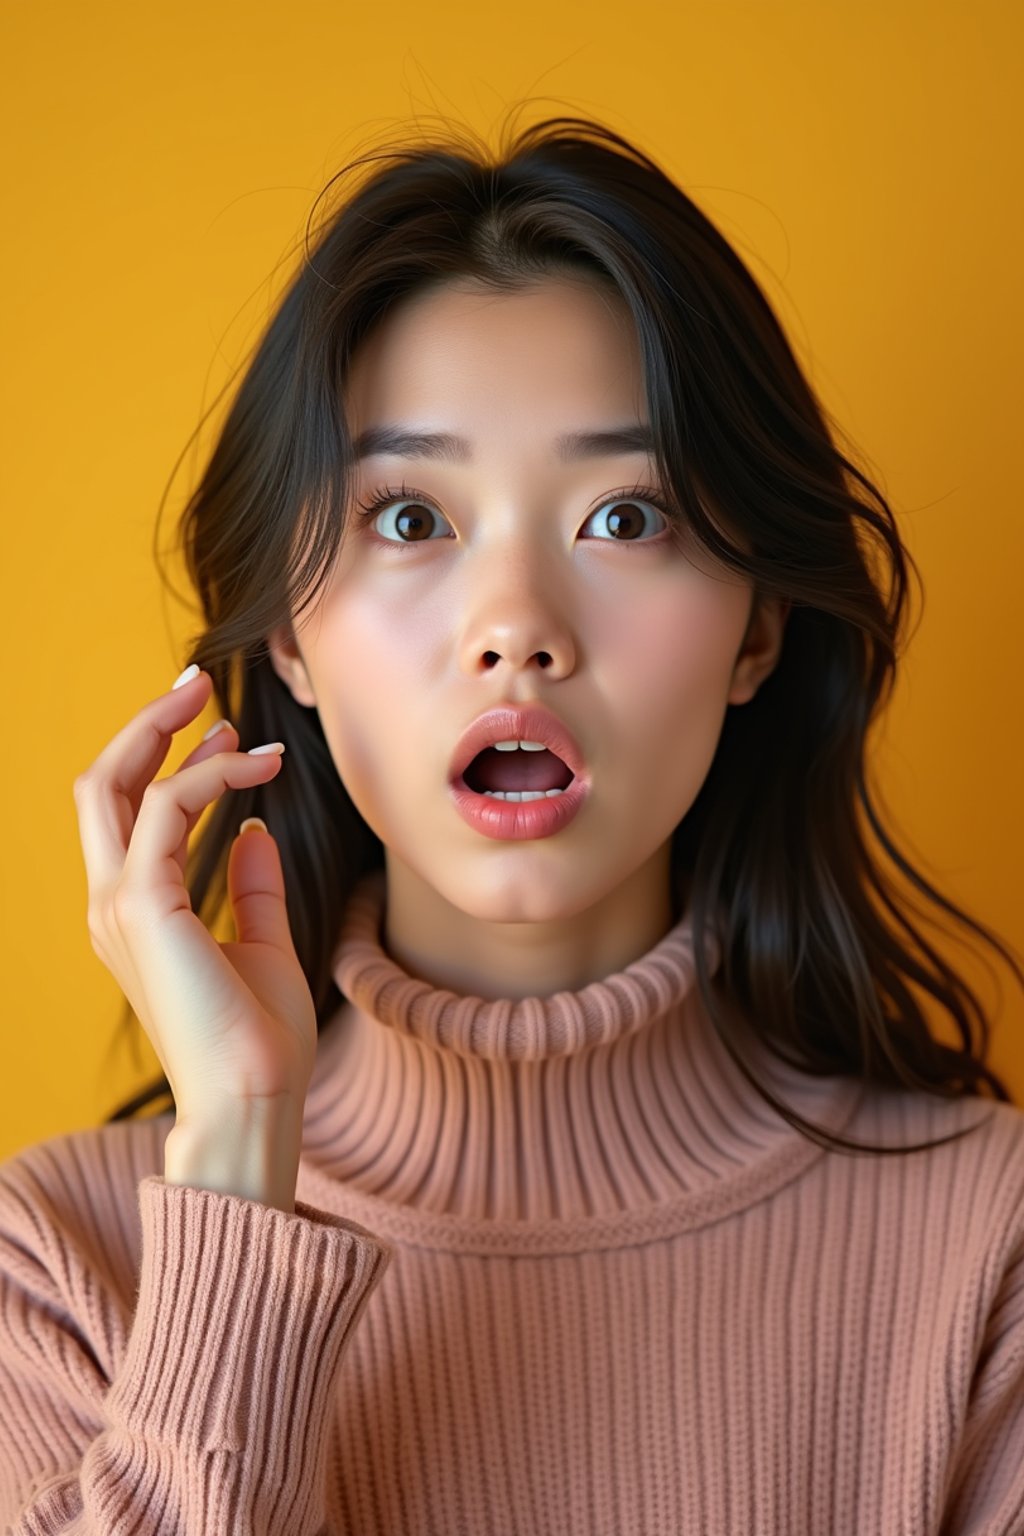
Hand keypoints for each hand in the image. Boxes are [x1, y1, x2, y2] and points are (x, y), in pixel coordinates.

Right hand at [73, 666, 316, 1130]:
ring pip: (117, 784)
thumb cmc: (258, 1040)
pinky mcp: (143, 905)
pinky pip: (167, 808)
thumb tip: (254, 832)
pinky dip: (212, 776)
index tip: (223, 731)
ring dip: (175, 737)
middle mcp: (112, 904)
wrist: (253, 1100)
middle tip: (198, 684)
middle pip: (101, 785)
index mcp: (132, 914)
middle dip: (145, 725)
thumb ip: (254, 889)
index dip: (165, 760)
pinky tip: (258, 767)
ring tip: (236, 718)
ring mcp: (118, 904)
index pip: (127, 814)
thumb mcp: (262, 945)